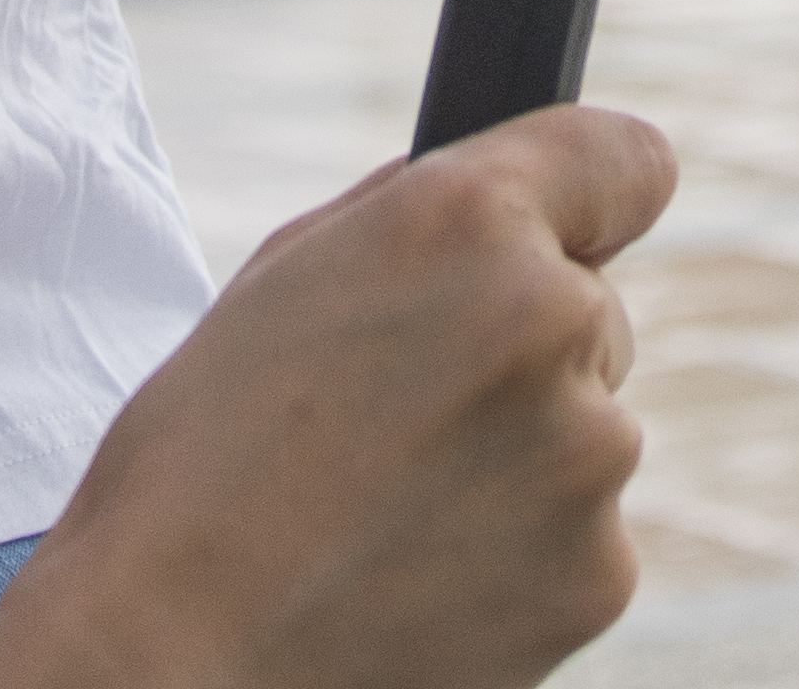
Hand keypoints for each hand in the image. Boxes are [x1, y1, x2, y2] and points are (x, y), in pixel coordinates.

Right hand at [0, 106, 677, 688]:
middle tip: (394, 420)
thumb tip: (512, 207)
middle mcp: (554, 320)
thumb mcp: (287, 278)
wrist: (171, 657)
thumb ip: (419, 221)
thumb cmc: (198, 463)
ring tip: (383, 513)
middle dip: (518, 353)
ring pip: (583, 433)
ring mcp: (590, 456)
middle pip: (591, 314)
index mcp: (469, 223)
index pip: (627, 160)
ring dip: (516, 461)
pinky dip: (518, 557)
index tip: (577, 227)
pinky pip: (580, 538)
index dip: (594, 197)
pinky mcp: (601, 573)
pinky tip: (413, 575)